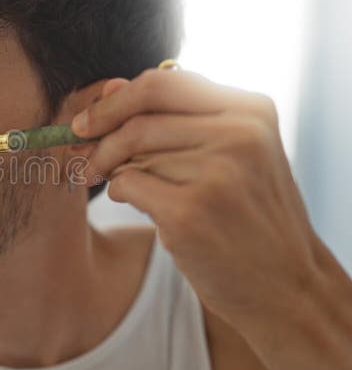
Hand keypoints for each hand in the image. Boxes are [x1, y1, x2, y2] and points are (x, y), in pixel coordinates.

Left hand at [71, 67, 351, 369]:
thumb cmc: (248, 215)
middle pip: (139, 119)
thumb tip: (107, 87)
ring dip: (113, 170)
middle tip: (84, 158)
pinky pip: (126, 185)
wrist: (285, 286)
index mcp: (252, 110)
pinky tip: (146, 208)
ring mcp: (217, 174)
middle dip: (99, 136)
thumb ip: (177, 120)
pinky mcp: (190, 212)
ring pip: (130, 154)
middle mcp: (240, 134)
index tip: (88, 122)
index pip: (162, 83)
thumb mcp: (233, 155)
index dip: (114, 101)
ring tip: (123, 186)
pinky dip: (120, 194)